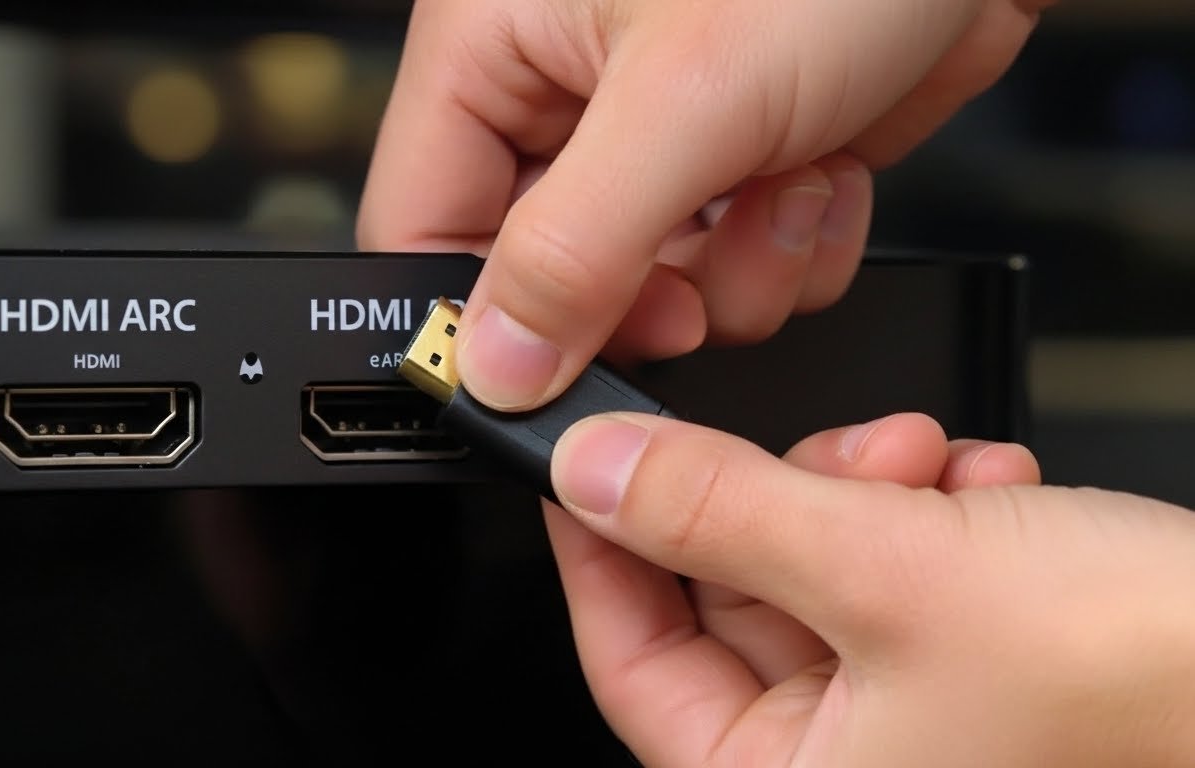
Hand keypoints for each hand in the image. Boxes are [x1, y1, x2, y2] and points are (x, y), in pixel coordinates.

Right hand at [358, 0, 1054, 409]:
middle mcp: (560, 93)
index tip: (550, 377)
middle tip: (694, 287)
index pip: (421, 225)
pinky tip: (822, 173)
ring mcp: (652, 134)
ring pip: (645, 292)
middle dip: (639, 299)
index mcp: (492, 45)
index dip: (480, 321)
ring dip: (734, 275)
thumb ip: (574, 248)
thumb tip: (496, 367)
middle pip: (542, 277)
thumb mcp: (688, 101)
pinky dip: (786, 252)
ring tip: (785, 182)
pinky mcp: (734, 163)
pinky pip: (728, 273)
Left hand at [545, 413, 1194, 766]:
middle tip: (824, 452)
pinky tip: (984, 490)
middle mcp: (846, 767)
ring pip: (816, 566)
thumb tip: (597, 473)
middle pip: (732, 599)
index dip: (604, 549)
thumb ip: (719, 511)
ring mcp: (910, 716)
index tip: (590, 462)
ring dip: (863, 495)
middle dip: (776, 501)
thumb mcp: (888, 571)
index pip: (633, 664)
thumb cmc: (1143, 684)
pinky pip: (895, 567)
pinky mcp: (967, 661)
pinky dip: (929, 513)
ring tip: (928, 469)